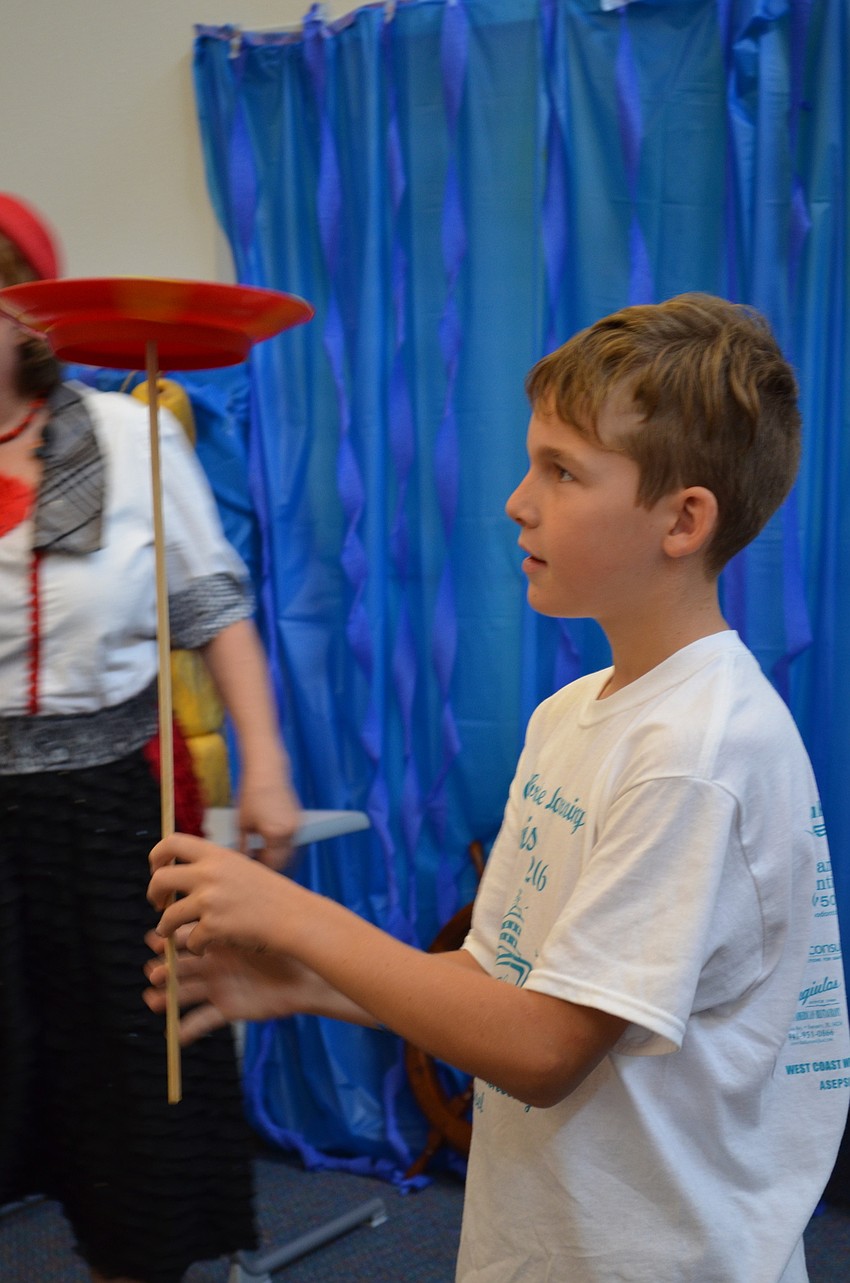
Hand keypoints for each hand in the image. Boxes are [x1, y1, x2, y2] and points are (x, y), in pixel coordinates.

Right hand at [143, 925, 322, 1043]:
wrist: (309, 975)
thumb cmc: (286, 946)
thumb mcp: (256, 927)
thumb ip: (231, 917)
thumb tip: (207, 895)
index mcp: (218, 943)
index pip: (186, 940)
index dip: (169, 941)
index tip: (154, 939)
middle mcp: (214, 965)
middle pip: (182, 968)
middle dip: (165, 969)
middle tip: (153, 970)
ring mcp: (219, 987)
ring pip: (186, 994)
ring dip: (169, 998)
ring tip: (154, 1000)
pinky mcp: (229, 1009)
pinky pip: (204, 1021)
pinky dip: (188, 1029)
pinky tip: (176, 1034)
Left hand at [148, 832, 298, 954]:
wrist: (294, 917)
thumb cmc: (272, 895)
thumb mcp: (242, 867)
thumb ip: (214, 867)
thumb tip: (184, 871)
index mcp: (217, 855)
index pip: (172, 842)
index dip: (157, 855)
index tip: (157, 869)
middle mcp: (209, 874)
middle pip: (160, 878)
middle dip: (153, 894)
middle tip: (158, 904)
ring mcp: (210, 901)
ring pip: (168, 915)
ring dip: (165, 928)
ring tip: (170, 934)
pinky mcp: (214, 926)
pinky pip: (190, 940)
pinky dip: (195, 947)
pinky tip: (204, 948)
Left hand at [236, 770, 301, 868]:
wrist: (267, 771)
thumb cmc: (250, 795)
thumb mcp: (242, 824)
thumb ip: (244, 848)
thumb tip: (243, 864)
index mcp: (276, 835)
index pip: (272, 864)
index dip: (261, 871)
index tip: (249, 874)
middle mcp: (291, 833)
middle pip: (284, 862)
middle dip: (271, 867)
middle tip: (255, 870)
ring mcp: (297, 827)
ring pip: (290, 853)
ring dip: (278, 858)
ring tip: (260, 857)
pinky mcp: (298, 821)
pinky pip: (292, 842)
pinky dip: (282, 848)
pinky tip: (268, 846)